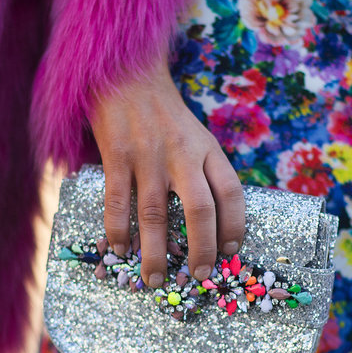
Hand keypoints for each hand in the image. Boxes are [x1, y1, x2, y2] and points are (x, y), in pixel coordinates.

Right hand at [87, 54, 245, 287]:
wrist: (126, 72)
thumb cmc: (164, 113)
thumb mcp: (196, 136)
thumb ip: (203, 171)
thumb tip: (209, 223)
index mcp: (208, 149)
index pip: (232, 192)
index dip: (235, 225)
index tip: (231, 251)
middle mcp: (183, 154)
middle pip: (200, 209)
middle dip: (201, 249)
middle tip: (198, 276)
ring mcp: (148, 155)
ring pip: (154, 215)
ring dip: (155, 253)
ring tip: (155, 280)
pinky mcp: (116, 155)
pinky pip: (118, 202)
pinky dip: (119, 231)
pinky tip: (120, 250)